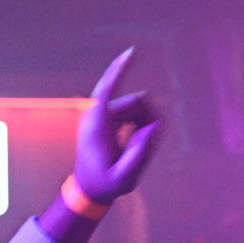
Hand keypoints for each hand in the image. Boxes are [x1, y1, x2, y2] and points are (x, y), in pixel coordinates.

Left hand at [71, 49, 161, 204]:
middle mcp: (98, 116)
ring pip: (135, 106)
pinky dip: (141, 123)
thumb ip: (140, 154)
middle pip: (133, 101)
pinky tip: (137, 140)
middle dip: (149, 117)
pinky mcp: (107, 120)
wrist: (88, 190)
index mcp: (97, 126)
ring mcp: (102, 116)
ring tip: (142, 146)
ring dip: (146, 122)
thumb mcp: (125, 177)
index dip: (119, 70)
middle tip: (152, 140)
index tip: (131, 52)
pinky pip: (132, 112)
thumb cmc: (104, 185)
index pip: (106, 89)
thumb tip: (154, 127)